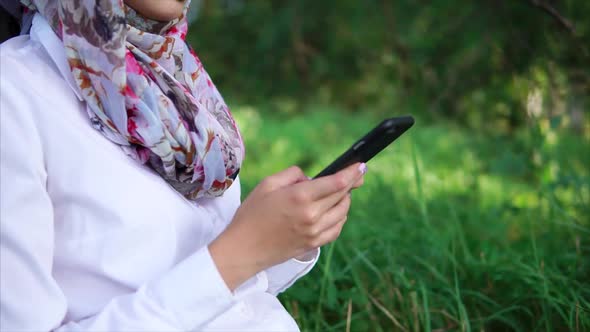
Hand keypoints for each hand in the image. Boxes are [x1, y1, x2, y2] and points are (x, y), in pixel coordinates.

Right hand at [208, 163, 365, 289]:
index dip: (352, 172)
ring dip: (345, 200)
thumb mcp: (267, 184)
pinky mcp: (313, 244)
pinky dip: (340, 218)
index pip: (337, 182)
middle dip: (352, 183)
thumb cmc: (251, 214)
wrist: (243, 249)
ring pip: (343, 212)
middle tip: (357, 175)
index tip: (361, 166)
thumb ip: (292, 174)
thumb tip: (310, 177)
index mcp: (300, 196)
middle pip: (342, 195)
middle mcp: (311, 214)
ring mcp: (314, 232)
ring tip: (341, 193)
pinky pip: (337, 229)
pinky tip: (335, 212)